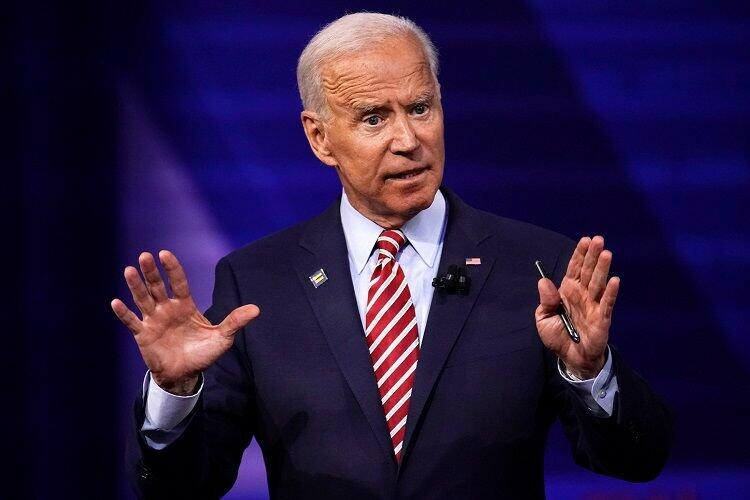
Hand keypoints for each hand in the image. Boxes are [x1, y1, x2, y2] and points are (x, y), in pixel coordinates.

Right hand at [111, 251, 259, 394]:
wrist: (186, 374)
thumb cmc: (203, 353)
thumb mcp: (222, 337)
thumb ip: (235, 321)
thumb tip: (257, 309)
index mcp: (185, 306)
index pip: (178, 282)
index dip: (172, 268)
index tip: (165, 253)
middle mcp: (167, 309)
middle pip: (157, 286)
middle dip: (151, 272)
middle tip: (144, 256)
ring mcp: (154, 320)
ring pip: (143, 299)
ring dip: (135, 286)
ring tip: (129, 270)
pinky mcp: (143, 335)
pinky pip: (131, 322)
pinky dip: (124, 313)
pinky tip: (115, 302)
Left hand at [535, 236, 619, 378]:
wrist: (570, 357)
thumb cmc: (557, 336)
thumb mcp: (544, 318)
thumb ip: (546, 300)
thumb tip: (543, 281)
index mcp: (567, 291)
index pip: (574, 268)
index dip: (579, 254)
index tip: (584, 239)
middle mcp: (582, 295)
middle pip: (588, 271)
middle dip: (592, 255)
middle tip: (598, 238)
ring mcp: (593, 305)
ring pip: (598, 283)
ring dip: (602, 268)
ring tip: (606, 253)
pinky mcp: (601, 318)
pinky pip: (606, 303)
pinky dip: (610, 292)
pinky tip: (614, 280)